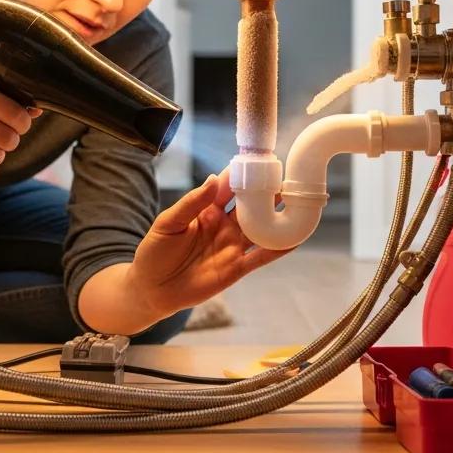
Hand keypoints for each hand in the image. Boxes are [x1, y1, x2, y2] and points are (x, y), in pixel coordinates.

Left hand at [126, 169, 290, 318]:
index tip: (260, 162)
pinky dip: (279, 248)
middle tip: (288, 179)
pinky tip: (295, 238)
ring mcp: (232, 246)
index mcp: (207, 210)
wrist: (152, 290)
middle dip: (269, 193)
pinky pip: (261, 256)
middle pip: (251, 206)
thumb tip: (213, 178)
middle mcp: (224, 225)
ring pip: (261, 229)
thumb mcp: (168, 223)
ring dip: (278, 218)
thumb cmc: (155, 253)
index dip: (244, 175)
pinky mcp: (236, 267)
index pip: (229, 187)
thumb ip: (192, 202)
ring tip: (300, 204)